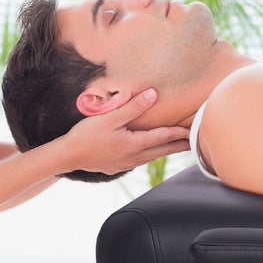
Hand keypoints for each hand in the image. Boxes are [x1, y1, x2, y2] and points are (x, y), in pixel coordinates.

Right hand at [59, 89, 191, 176]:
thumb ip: (133, 107)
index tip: (193, 130)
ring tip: (176, 147)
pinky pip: (140, 161)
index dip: (179, 132)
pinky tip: (149, 153)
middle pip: (163, 151)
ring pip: (152, 157)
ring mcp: (127, 164)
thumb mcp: (110, 117)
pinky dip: (150, 156)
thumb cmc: (87, 135)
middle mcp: (135, 157)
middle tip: (195, 144)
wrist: (68, 156)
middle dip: (179, 146)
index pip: (164, 137)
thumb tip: (153, 95)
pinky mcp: (118, 167)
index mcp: (135, 144)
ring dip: (165, 151)